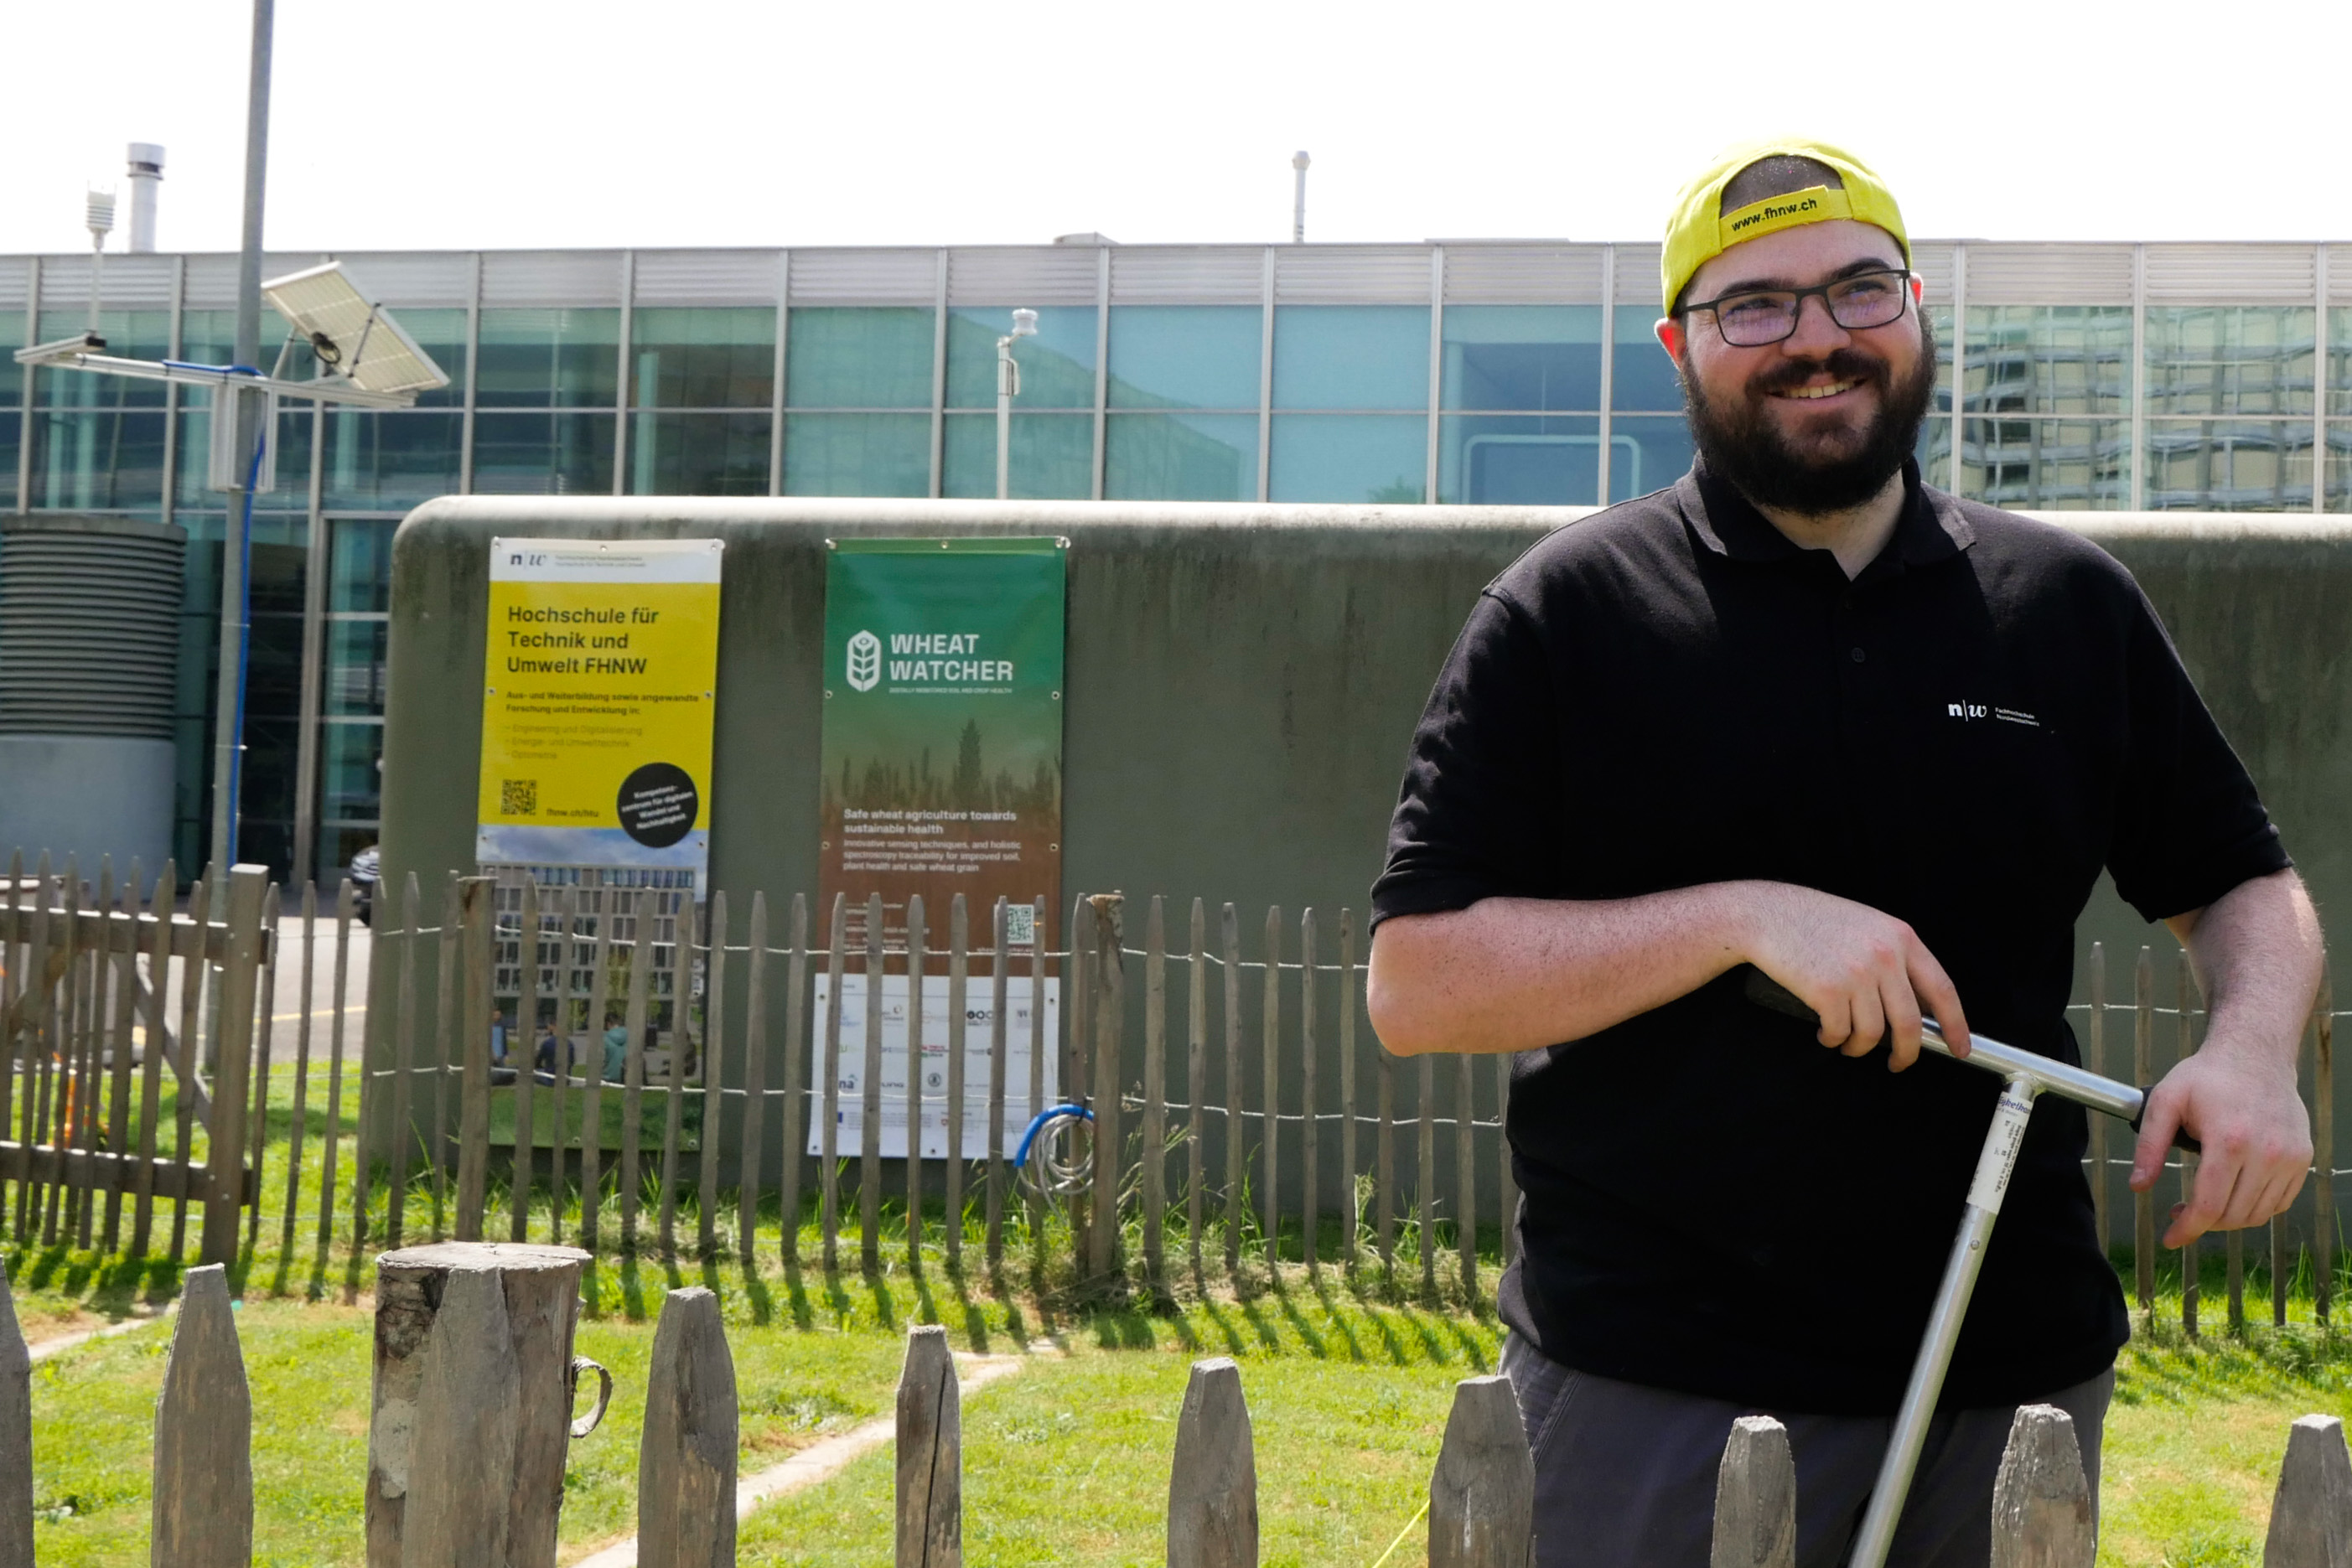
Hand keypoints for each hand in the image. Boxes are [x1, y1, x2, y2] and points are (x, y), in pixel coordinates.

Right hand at [1738, 883, 1969, 1070]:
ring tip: (1847, 1042)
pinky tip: (1826, 1033)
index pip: (1943, 989)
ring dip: (1859, 1047)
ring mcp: (1857, 974)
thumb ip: (1895, 958)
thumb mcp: (1867, 927)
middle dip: (1907, 1053)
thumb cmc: (1813, 921)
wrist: (1766, 915)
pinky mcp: (1828, 990)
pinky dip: (1833, 1040)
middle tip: (1898, 1063)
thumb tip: (1918, 1008)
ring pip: (1872, 1033)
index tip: (1959, 1046)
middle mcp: (1884, 956)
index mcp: (1900, 937)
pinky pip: (1840, 1032)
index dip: (1956, 1024)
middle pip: (1910, 1023)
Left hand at [2132, 1041, 2309, 1246]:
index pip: (2209, 1205)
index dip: (2187, 1229)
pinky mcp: (2301, 1158)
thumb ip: (2149, 1146)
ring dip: (2227, 1219)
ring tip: (2203, 1204)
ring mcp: (2289, 1157)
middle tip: (2180, 1213)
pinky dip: (2254, 1209)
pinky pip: (2279, 1203)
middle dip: (2203, 1224)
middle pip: (2233, 1215)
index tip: (2170, 1239)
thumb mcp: (2165, 1101)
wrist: (2256, 1054)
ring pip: (2258, 1214)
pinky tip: (2232, 1195)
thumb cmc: (2207, 1076)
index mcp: (2230, 1139)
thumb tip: (2138, 1186)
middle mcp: (2266, 1153)